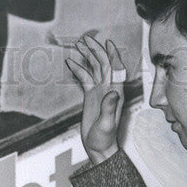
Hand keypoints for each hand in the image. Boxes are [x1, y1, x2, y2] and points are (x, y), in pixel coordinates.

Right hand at [66, 33, 125, 164]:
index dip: (112, 54)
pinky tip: (70, 62)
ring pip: (94, 68)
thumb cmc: (105, 138)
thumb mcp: (107, 124)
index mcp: (115, 92)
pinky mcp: (91, 95)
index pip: (116, 69)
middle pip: (104, 64)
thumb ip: (109, 108)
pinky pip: (85, 78)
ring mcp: (99, 91)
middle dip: (96, 50)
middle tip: (85, 39)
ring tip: (78, 45)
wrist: (99, 147)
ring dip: (87, 56)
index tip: (107, 42)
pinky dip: (78, 69)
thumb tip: (112, 92)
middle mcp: (109, 88)